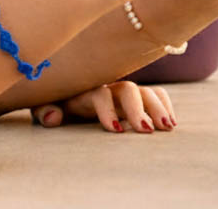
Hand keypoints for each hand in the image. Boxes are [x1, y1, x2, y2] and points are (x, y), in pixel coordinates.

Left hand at [30, 82, 175, 131]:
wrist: (65, 91)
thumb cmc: (56, 102)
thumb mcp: (45, 106)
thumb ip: (46, 111)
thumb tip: (53, 117)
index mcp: (85, 90)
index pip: (99, 94)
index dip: (107, 110)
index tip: (115, 130)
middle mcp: (107, 87)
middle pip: (128, 90)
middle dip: (138, 109)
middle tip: (148, 131)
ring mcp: (123, 92)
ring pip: (145, 91)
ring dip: (158, 107)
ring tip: (167, 128)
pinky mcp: (136, 98)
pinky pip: (155, 94)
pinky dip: (165, 104)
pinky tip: (171, 122)